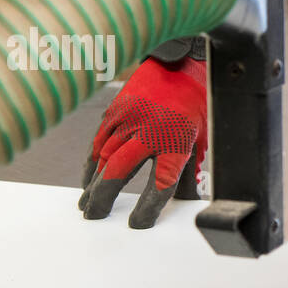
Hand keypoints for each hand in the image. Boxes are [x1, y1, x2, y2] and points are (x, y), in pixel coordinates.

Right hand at [79, 38, 206, 227]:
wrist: (183, 64)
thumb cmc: (196, 104)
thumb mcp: (201, 141)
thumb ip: (189, 171)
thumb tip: (186, 201)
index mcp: (176, 143)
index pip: (160, 185)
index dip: (147, 208)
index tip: (137, 223)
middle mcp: (149, 132)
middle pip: (119, 172)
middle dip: (104, 197)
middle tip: (95, 215)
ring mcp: (129, 119)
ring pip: (103, 156)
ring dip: (92, 181)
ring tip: (86, 201)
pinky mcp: (116, 110)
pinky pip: (98, 140)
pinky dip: (92, 160)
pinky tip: (89, 175)